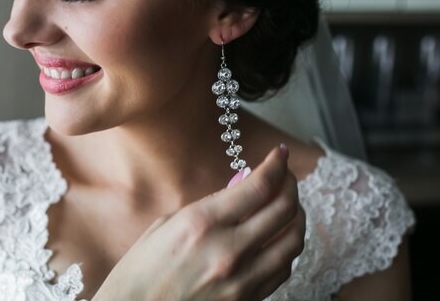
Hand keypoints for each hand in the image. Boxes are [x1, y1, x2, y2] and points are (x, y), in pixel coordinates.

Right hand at [92, 144, 305, 300]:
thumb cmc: (142, 271)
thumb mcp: (168, 224)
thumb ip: (210, 205)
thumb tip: (242, 186)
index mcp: (202, 223)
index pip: (259, 186)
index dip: (277, 164)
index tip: (280, 154)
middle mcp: (227, 250)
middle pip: (283, 209)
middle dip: (291, 185)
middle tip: (287, 177)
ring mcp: (241, 280)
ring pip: (293, 241)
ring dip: (297, 216)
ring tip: (289, 206)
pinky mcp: (247, 300)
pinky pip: (283, 269)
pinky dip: (288, 248)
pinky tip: (280, 238)